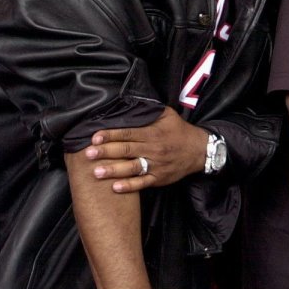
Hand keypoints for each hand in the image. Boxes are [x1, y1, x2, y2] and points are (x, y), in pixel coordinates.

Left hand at [85, 107, 208, 192]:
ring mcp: (156, 165)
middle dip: (106, 152)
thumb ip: (149, 110)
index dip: (111, 135)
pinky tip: (115, 187)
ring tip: (96, 172)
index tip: (95, 137)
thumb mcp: (167, 114)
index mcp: (153, 133)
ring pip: (132, 168)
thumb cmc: (180, 131)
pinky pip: (143, 183)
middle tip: (88, 154)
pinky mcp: (159, 178)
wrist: (200, 151)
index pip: (128, 133)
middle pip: (126, 150)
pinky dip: (129, 186)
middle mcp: (153, 149)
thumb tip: (129, 102)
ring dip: (113, 170)